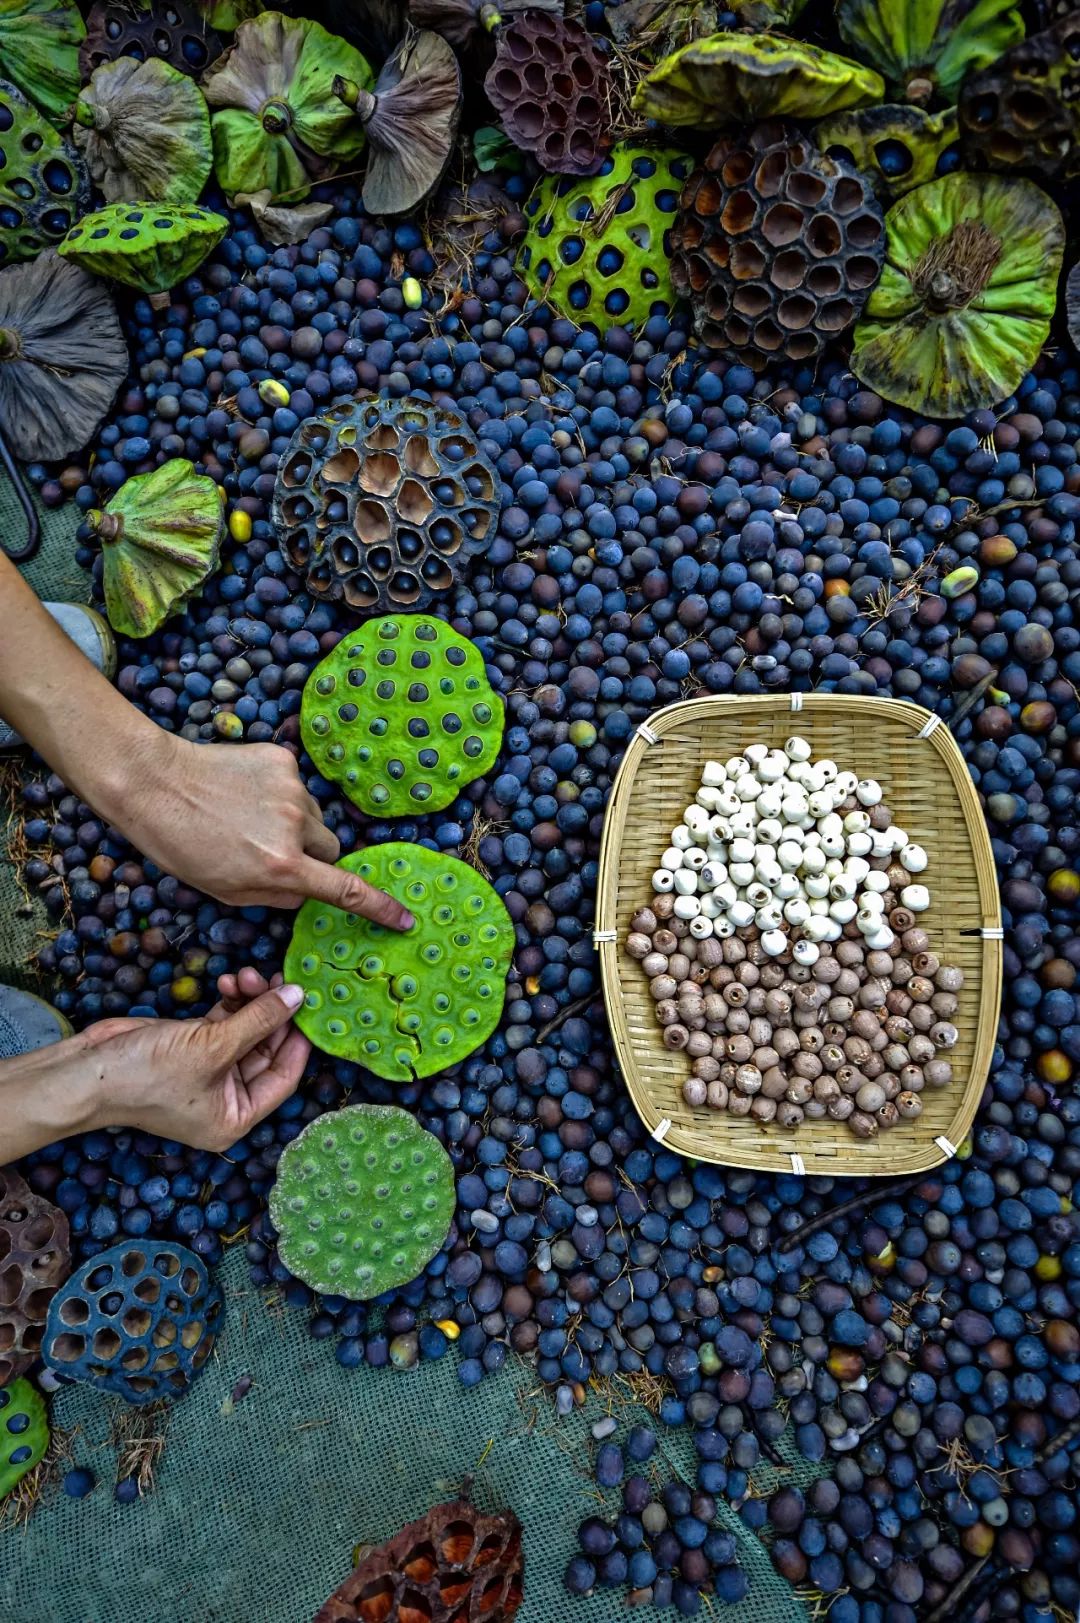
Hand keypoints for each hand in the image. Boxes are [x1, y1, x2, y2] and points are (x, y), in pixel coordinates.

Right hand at [79, 969, 311, 1150]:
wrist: (87, 1071)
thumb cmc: (148, 1075)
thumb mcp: (212, 1046)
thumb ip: (259, 1019)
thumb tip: (297, 996)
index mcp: (235, 1118)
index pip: (284, 1078)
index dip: (298, 1041)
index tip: (310, 1007)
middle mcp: (225, 1099)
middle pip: (266, 1051)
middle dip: (271, 1013)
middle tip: (280, 979)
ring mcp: (207, 1072)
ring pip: (245, 1032)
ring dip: (250, 1001)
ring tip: (247, 974)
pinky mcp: (191, 1047)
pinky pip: (223, 1023)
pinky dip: (229, 1002)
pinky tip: (229, 981)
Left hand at [122, 734, 412, 925]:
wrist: (151, 782)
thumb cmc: (180, 844)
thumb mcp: (225, 891)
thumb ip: (275, 896)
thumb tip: (305, 892)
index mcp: (281, 868)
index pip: (346, 891)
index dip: (380, 907)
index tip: (405, 919)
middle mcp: (295, 828)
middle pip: (330, 849)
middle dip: (311, 856)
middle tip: (271, 853)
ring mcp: (292, 790)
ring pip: (312, 817)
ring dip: (293, 823)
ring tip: (246, 818)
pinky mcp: (282, 760)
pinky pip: (296, 785)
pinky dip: (277, 793)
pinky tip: (242, 792)